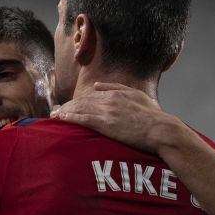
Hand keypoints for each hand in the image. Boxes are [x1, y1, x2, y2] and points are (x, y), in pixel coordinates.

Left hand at [52, 82, 176, 153]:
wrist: (160, 130)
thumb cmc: (152, 117)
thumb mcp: (136, 96)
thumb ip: (116, 88)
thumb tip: (97, 85)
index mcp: (116, 93)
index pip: (90, 95)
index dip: (77, 100)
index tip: (68, 105)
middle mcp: (108, 100)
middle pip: (81, 101)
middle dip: (67, 106)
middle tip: (55, 111)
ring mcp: (106, 111)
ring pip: (80, 108)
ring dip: (65, 111)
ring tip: (54, 116)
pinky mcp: (105, 124)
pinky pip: (83, 119)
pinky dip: (70, 117)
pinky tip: (61, 118)